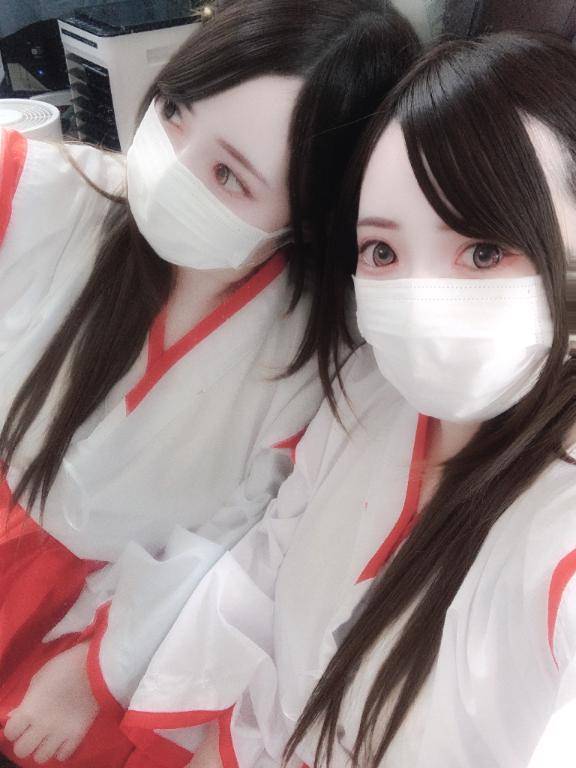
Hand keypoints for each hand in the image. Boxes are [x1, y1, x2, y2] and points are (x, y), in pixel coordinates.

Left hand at [3, 642, 99, 762]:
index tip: (21, 722)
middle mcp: (41, 726)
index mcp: (30, 709)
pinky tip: (62, 739)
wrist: (96, 666)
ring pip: (41, 757)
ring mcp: (60, 733)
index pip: (10, 733)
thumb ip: (26, 699)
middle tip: (34, 731)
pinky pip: (63, 756)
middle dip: (26, 741)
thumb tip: (15, 716)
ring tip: (49, 736)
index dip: (14, 728)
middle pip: (22, 750)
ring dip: (43, 747)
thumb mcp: (40, 677)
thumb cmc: (65, 666)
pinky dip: (60, 750)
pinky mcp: (78, 736)